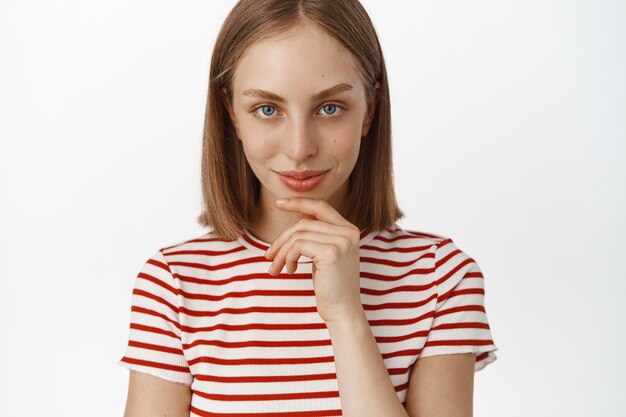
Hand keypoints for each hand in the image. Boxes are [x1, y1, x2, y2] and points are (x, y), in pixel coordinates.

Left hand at [264, 197, 364, 324]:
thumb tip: (294, 223)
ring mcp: (342, 241)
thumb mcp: (325, 257)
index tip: (279, 203)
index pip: (321, 207)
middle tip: (268, 256)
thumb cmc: (331, 288)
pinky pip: (298, 246)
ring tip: (276, 268)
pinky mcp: (332, 252)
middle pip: (304, 224)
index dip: (299, 202)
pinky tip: (290, 271)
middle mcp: (349, 233)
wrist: (343, 312)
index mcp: (349, 231)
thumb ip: (317, 237)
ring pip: (298, 235)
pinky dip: (288, 257)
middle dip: (282, 240)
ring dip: (281, 252)